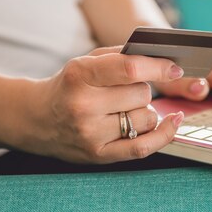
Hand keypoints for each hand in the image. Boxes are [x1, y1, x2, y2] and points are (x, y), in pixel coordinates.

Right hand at [22, 47, 184, 163]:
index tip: (175, 68)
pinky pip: (143, 148)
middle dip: (143, 89)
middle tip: (126, 90)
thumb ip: (122, 55)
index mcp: (80, 74)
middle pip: (142, 94)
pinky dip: (164, 135)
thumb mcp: (86, 61)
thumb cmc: (69, 85)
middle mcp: (83, 105)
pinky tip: (172, 122)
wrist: (36, 118)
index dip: (158, 67)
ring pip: (146, 118)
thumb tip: (164, 59)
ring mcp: (90, 133)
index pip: (130, 69)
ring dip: (144, 111)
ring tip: (124, 108)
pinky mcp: (98, 155)